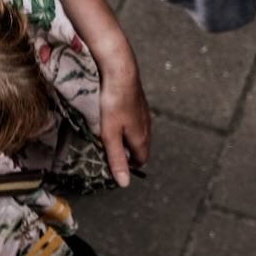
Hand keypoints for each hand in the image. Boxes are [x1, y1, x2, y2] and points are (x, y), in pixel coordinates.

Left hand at [97, 61, 150, 186]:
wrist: (121, 72)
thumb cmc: (114, 104)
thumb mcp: (110, 136)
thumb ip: (116, 159)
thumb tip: (124, 183)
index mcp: (141, 138)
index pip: (140, 160)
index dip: (129, 166)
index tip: (113, 166)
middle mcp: (146, 127)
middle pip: (140, 147)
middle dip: (128, 153)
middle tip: (108, 153)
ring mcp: (144, 114)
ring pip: (139, 133)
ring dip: (127, 139)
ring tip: (110, 138)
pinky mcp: (140, 103)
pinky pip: (136, 121)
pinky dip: (127, 126)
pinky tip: (115, 119)